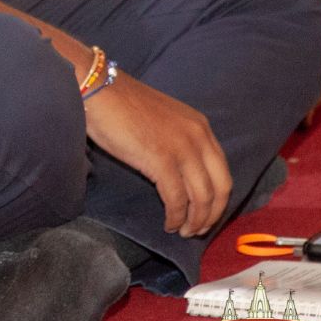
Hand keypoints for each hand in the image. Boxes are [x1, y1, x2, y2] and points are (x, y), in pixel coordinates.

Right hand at [82, 72, 231, 237]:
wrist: (98, 89)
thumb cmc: (122, 105)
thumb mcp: (163, 120)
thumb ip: (179, 141)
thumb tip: (182, 173)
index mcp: (200, 126)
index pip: (222, 171)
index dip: (218, 199)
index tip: (207, 214)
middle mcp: (198, 137)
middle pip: (219, 188)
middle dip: (211, 215)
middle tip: (198, 230)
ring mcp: (181, 148)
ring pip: (200, 197)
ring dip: (194, 221)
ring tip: (183, 231)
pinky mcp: (161, 160)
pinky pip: (177, 199)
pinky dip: (176, 217)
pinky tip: (169, 224)